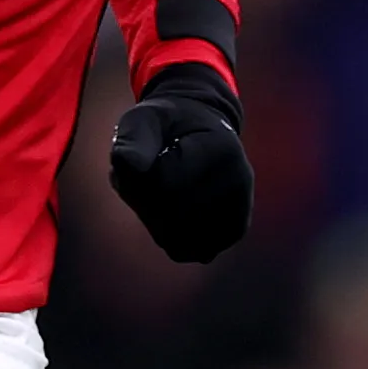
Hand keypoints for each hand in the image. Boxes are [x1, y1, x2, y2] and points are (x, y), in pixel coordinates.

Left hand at [109, 64, 252, 263]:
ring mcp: (241, 207)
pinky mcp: (236, 227)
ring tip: (162, 192)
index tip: (139, 163)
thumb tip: (126, 161)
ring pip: (181, 243)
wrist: (202, 128)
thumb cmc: (167, 124)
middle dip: (145, 205)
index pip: (164, 186)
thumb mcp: (144, 119)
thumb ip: (133, 138)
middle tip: (146, 179)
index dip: (137, 182)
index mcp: (219, 149)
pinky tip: (176, 210)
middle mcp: (238, 181)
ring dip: (158, 224)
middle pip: (172, 220)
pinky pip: (193, 250)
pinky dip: (174, 237)